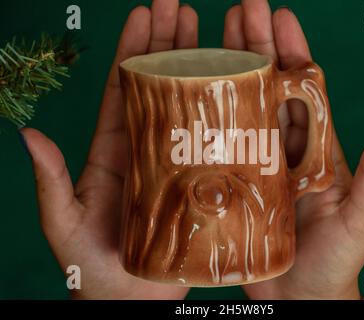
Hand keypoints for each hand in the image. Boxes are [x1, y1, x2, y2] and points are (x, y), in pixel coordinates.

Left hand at [20, 0, 198, 298]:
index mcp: (114, 150)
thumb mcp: (64, 221)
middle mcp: (147, 147)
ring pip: (187, 104)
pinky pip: (212, 140)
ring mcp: (176, 161)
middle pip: (159, 85)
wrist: (130, 300)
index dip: (134, 49)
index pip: (125, 88)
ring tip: (208, 28)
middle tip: (181, 6)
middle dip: (168, 43)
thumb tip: (27, 135)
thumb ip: (51, 180)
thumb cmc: (95, 267)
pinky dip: (223, 111)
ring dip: (196, 65)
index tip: (145, 12)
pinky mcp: (198, 180)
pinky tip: (236, 86)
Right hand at [224, 0, 363, 299]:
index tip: (281, 18)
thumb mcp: (361, 221)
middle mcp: (285, 151)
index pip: (306, 90)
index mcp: (317, 152)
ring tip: (212, 37)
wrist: (298, 301)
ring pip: (243, 109)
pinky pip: (221, 145)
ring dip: (230, 72)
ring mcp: (257, 165)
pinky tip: (191, 95)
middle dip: (256, 47)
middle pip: (270, 89)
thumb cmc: (333, 264)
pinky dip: (208, 118)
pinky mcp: (234, 184)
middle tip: (240, 11)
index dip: (294, 52)